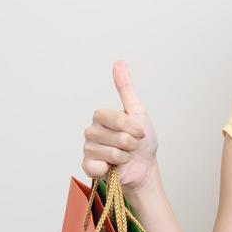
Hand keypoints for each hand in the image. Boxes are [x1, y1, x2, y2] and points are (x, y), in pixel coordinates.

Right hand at [81, 60, 160, 192]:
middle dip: (131, 144)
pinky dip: (109, 168)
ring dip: (125, 157)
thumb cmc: (142, 142)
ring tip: (124, 157)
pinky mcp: (88, 166)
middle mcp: (92, 130)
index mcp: (102, 116)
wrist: (144, 168)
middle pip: (116, 137)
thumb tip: (118, 63)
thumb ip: (126, 88)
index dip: (133, 127)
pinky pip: (96, 166)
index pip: (116, 118)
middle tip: (132, 147)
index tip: (141, 132)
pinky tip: (111, 167)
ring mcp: (88, 148)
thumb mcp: (137, 111)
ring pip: (111, 152)